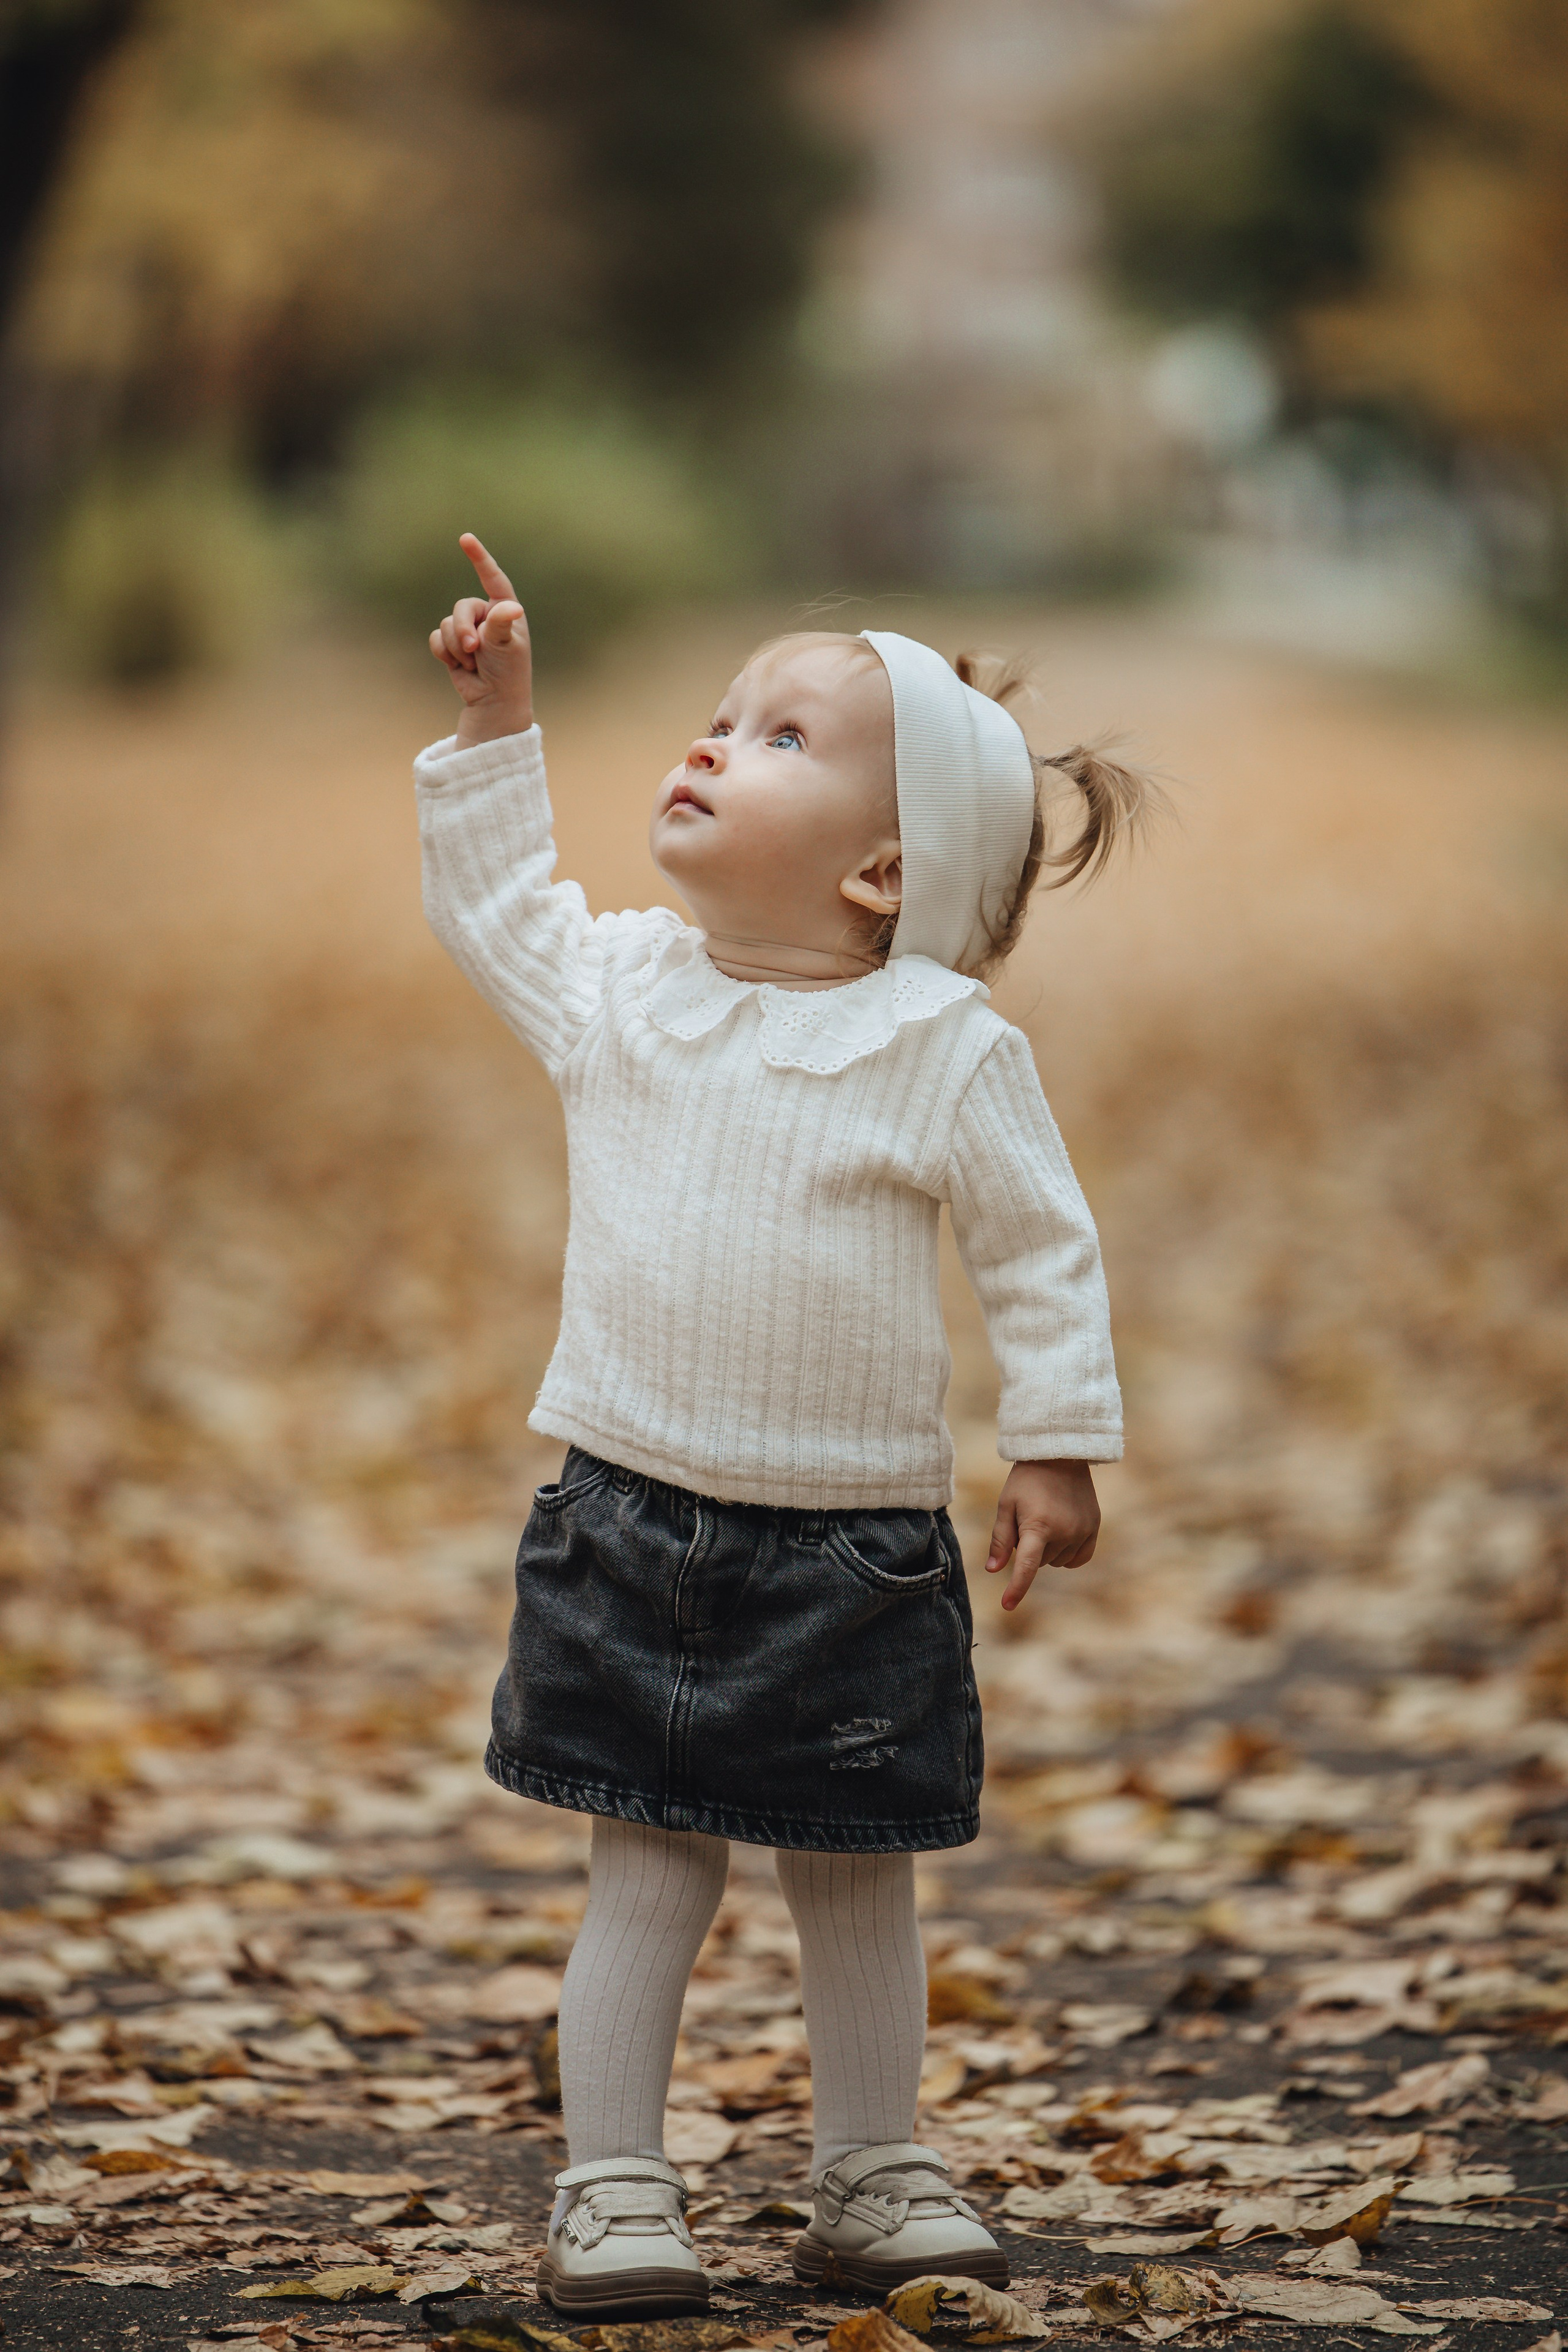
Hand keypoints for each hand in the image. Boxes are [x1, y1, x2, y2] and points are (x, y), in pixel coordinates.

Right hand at [430, 534, 533, 745]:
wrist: (493, 701)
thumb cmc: (508, 672)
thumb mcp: (507, 647)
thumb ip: (500, 625)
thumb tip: (511, 608)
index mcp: (505, 610)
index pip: (492, 578)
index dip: (479, 558)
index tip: (466, 538)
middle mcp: (486, 615)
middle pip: (461, 606)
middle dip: (462, 628)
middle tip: (474, 649)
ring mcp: (468, 629)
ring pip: (447, 623)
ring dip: (456, 646)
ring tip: (472, 663)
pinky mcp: (452, 644)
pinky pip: (437, 637)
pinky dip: (445, 653)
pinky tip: (459, 666)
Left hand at [984, 1459, 1099, 1611]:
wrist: (1060, 1455)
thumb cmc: (1027, 1480)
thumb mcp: (1006, 1504)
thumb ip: (1000, 1539)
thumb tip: (993, 1570)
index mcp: (1038, 1527)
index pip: (1026, 1567)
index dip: (1016, 1588)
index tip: (1007, 1606)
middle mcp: (1064, 1533)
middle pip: (1039, 1562)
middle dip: (1029, 1549)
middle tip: (1028, 1519)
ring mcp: (1082, 1531)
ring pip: (1057, 1562)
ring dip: (1048, 1551)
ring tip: (1045, 1519)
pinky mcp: (1094, 1528)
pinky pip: (1079, 1559)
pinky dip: (1067, 1555)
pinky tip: (1061, 1537)